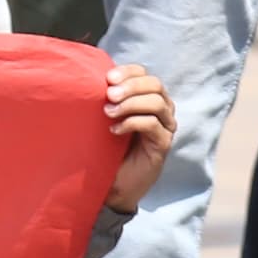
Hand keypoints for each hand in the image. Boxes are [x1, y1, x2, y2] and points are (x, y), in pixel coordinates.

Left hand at [102, 61, 177, 211]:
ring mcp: (165, 127)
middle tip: (109, 95)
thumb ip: (107, 100)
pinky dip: (132, 123)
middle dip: (130, 86)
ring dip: (131, 103)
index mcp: (147, 97)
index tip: (108, 79)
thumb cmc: (108, 149)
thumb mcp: (106, 119)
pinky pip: (153, 124)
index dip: (128, 72)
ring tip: (109, 113)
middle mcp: (162, 109)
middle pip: (155, 85)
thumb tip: (92, 80)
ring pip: (157, 102)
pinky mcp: (163, 144)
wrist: (114, 184)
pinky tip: (115, 131)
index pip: (144, 73)